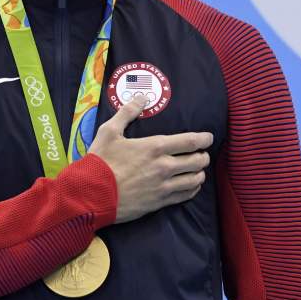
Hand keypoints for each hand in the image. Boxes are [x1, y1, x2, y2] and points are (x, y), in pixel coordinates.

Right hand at [87, 94, 212, 223]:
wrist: (92, 194)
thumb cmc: (100, 161)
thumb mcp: (109, 131)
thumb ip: (128, 112)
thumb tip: (141, 97)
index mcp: (155, 147)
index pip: (190, 142)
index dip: (204, 139)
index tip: (208, 137)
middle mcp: (164, 167)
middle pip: (197, 161)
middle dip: (203, 156)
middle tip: (202, 153)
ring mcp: (163, 187)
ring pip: (195, 180)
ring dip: (200, 173)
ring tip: (198, 170)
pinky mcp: (159, 202)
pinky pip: (185, 196)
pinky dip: (192, 189)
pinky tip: (191, 186)